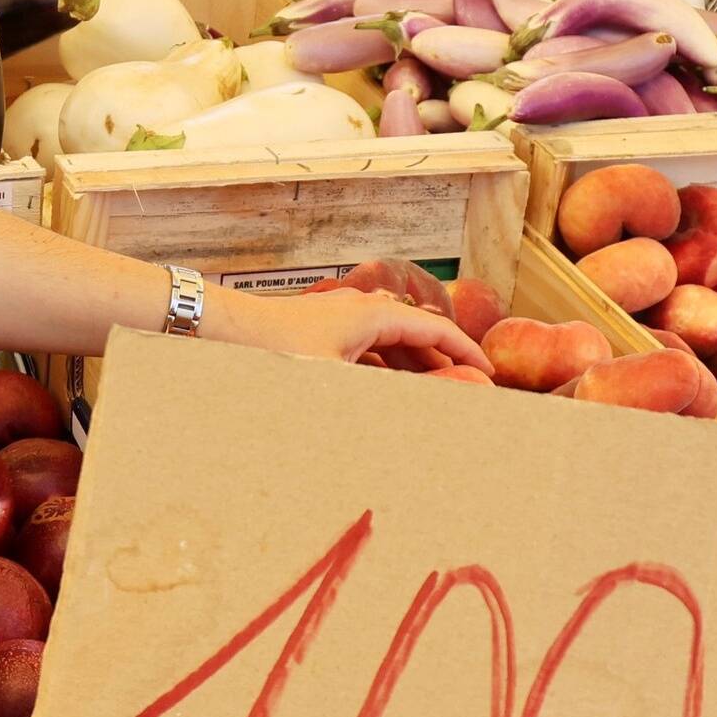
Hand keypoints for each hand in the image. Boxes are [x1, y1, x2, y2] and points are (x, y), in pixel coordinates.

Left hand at [210, 280, 487, 377]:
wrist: (226, 332)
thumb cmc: (280, 352)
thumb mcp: (339, 380)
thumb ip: (387, 392)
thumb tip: (425, 407)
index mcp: (375, 315)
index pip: (436, 330)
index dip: (466, 352)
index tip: (490, 374)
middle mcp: (364, 310)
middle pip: (417, 336)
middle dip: (443, 364)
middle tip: (465, 393)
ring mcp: (343, 319)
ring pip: (392, 344)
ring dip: (413, 369)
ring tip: (431, 398)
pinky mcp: (325, 332)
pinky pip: (369, 350)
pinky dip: (385, 370)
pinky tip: (386, 393)